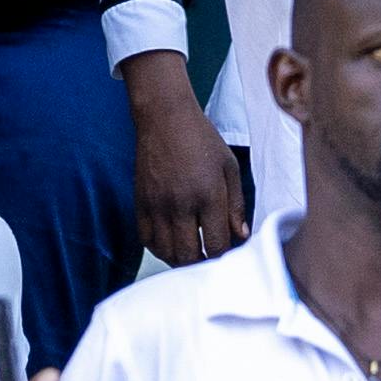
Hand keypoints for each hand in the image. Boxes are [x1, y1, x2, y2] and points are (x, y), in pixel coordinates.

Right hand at [124, 65, 248, 261]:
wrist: (165, 118)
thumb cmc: (201, 139)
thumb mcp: (229, 167)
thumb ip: (236, 204)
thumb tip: (240, 235)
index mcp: (208, 194)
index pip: (216, 244)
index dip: (223, 255)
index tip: (226, 252)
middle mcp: (181, 204)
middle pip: (188, 256)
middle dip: (201, 263)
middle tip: (208, 257)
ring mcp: (157, 205)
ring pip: (165, 252)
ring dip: (179, 259)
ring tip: (191, 253)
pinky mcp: (140, 202)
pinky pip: (146, 239)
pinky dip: (158, 248)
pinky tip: (171, 242)